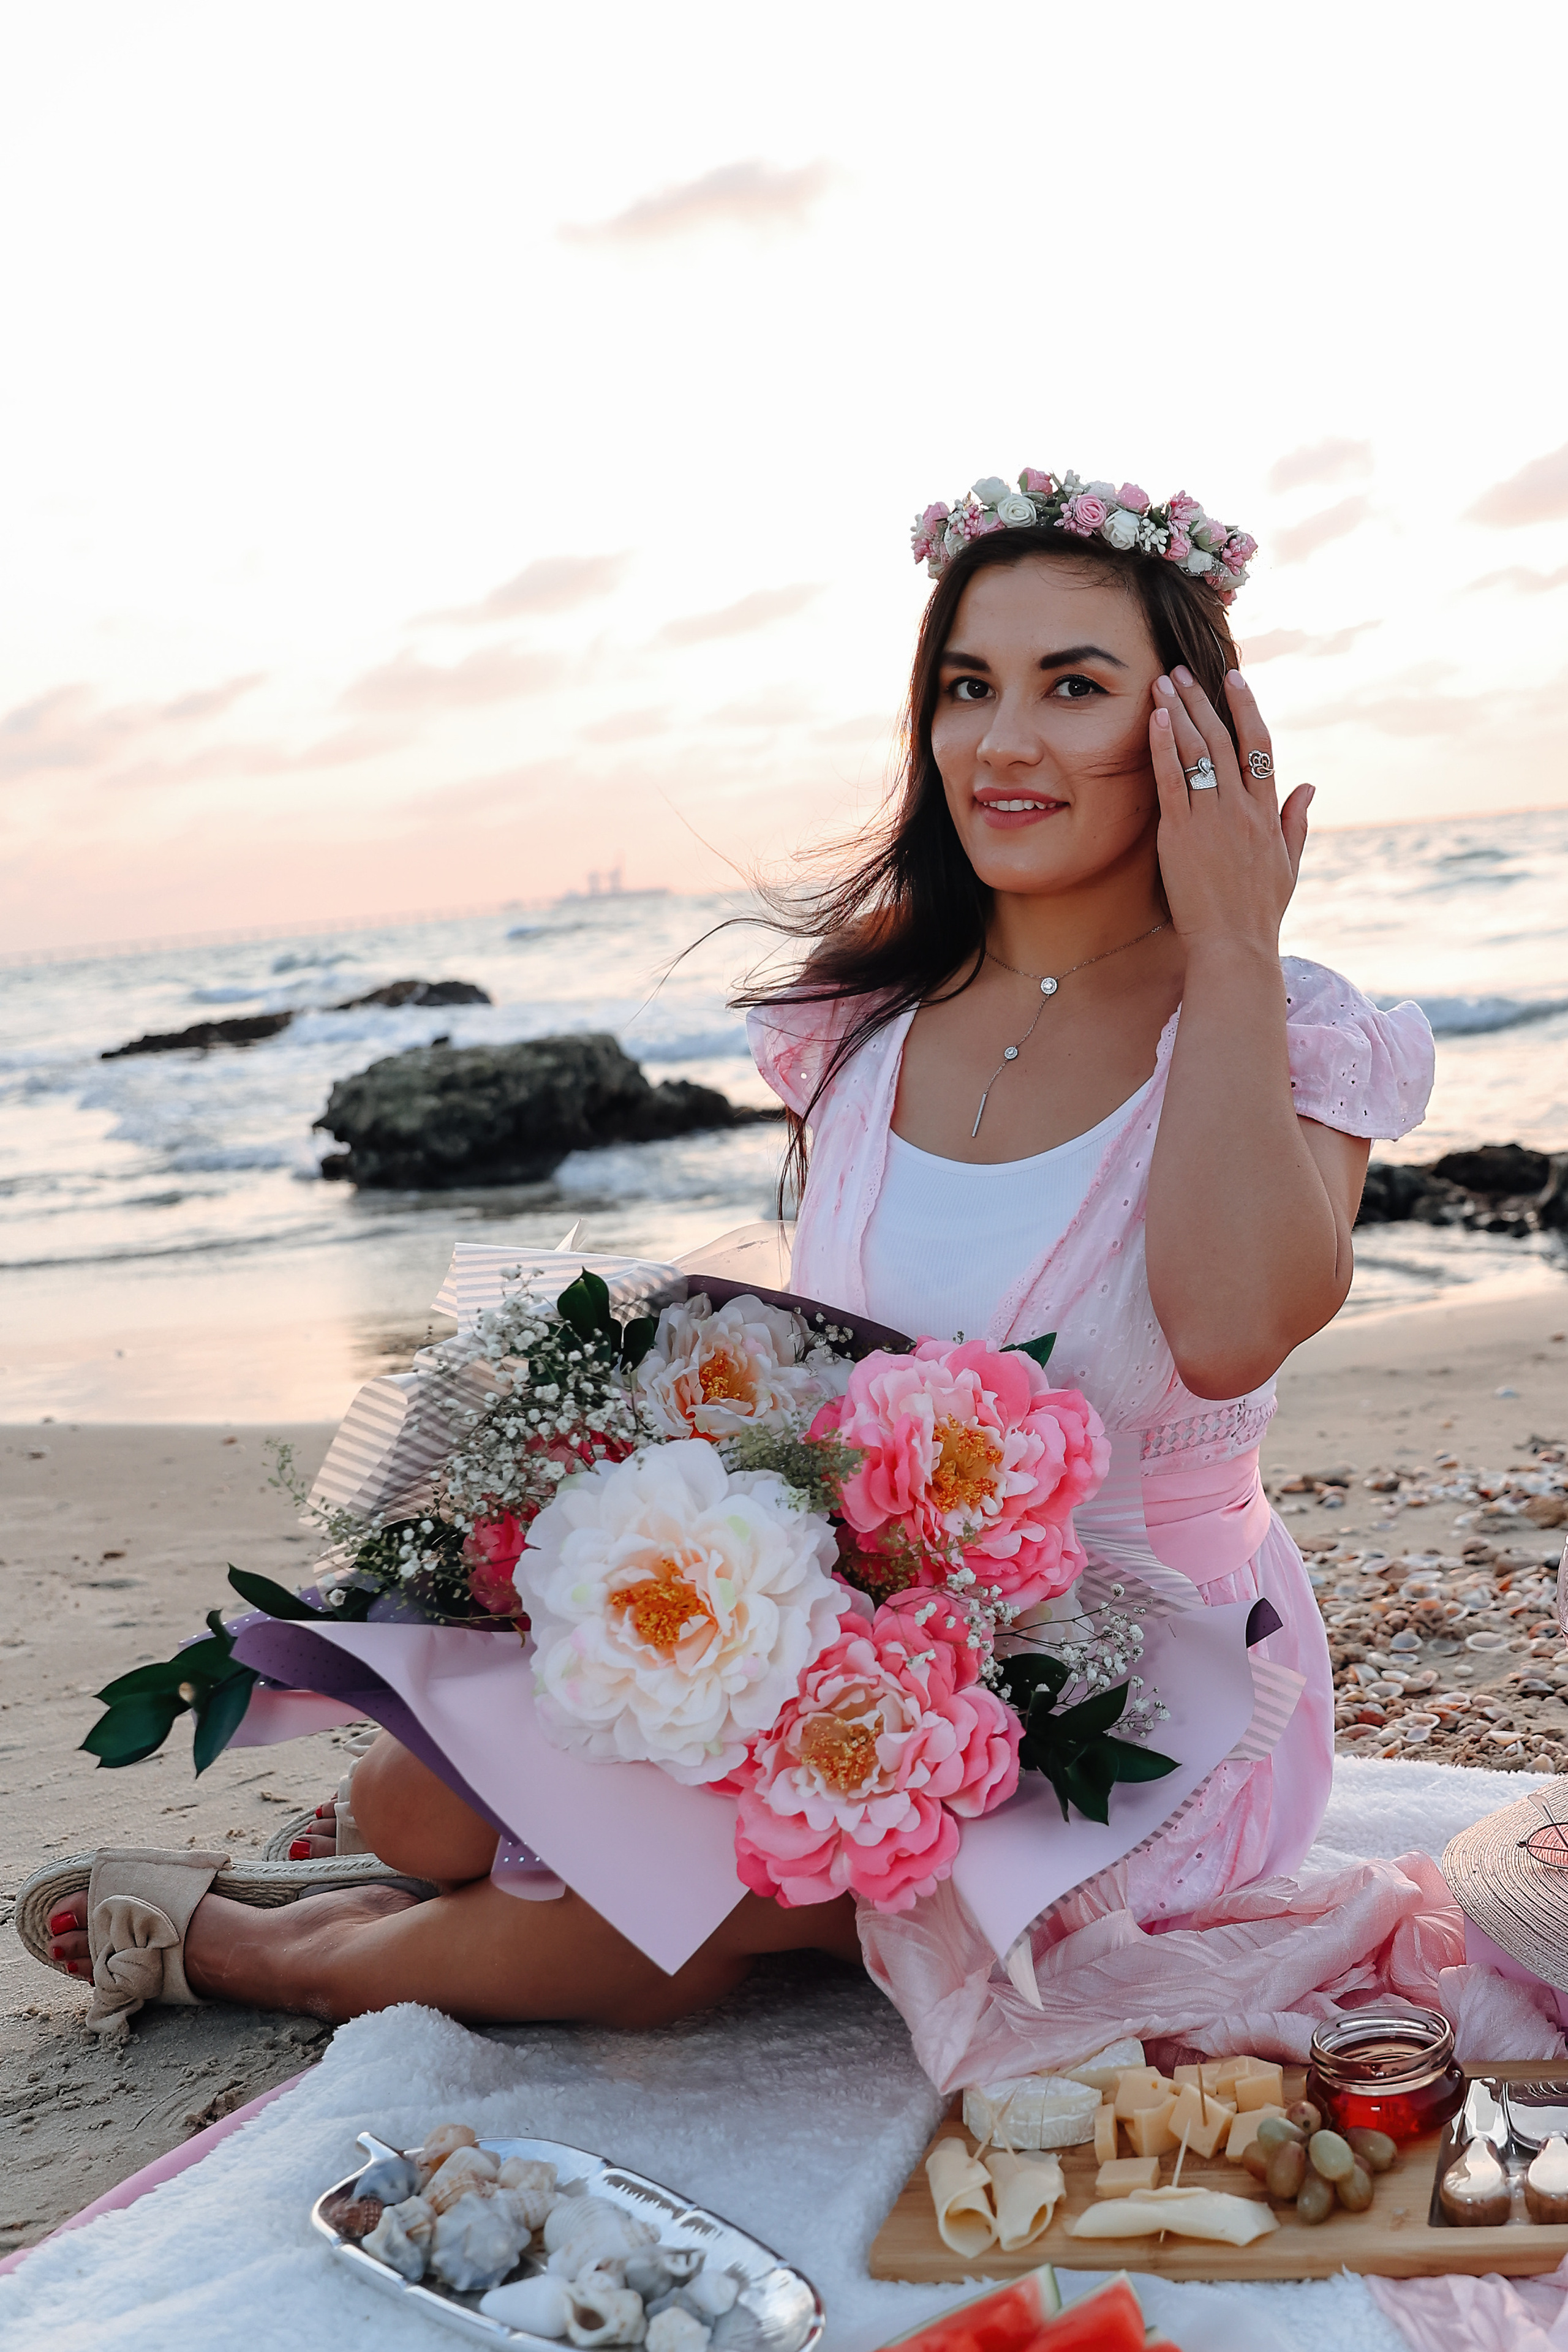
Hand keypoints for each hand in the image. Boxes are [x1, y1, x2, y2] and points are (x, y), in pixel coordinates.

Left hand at [1148, 665, 1313, 956]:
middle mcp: (1241, 808)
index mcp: (1267, 812)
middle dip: (1201, 701)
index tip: (1233, 680)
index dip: (1246, 708)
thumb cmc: (1258, 911)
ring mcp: (1211, 819)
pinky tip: (1157, 719)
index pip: (1259, 746)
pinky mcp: (1181, 834)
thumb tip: (1307, 786)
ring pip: (1197, 752)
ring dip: (1179, 713)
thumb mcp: (1288, 865)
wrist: (1234, 945)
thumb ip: (1296, 822)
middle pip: (1222, 739)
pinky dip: (1164, 747)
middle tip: (1181, 671)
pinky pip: (1171, 781)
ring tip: (1163, 683)